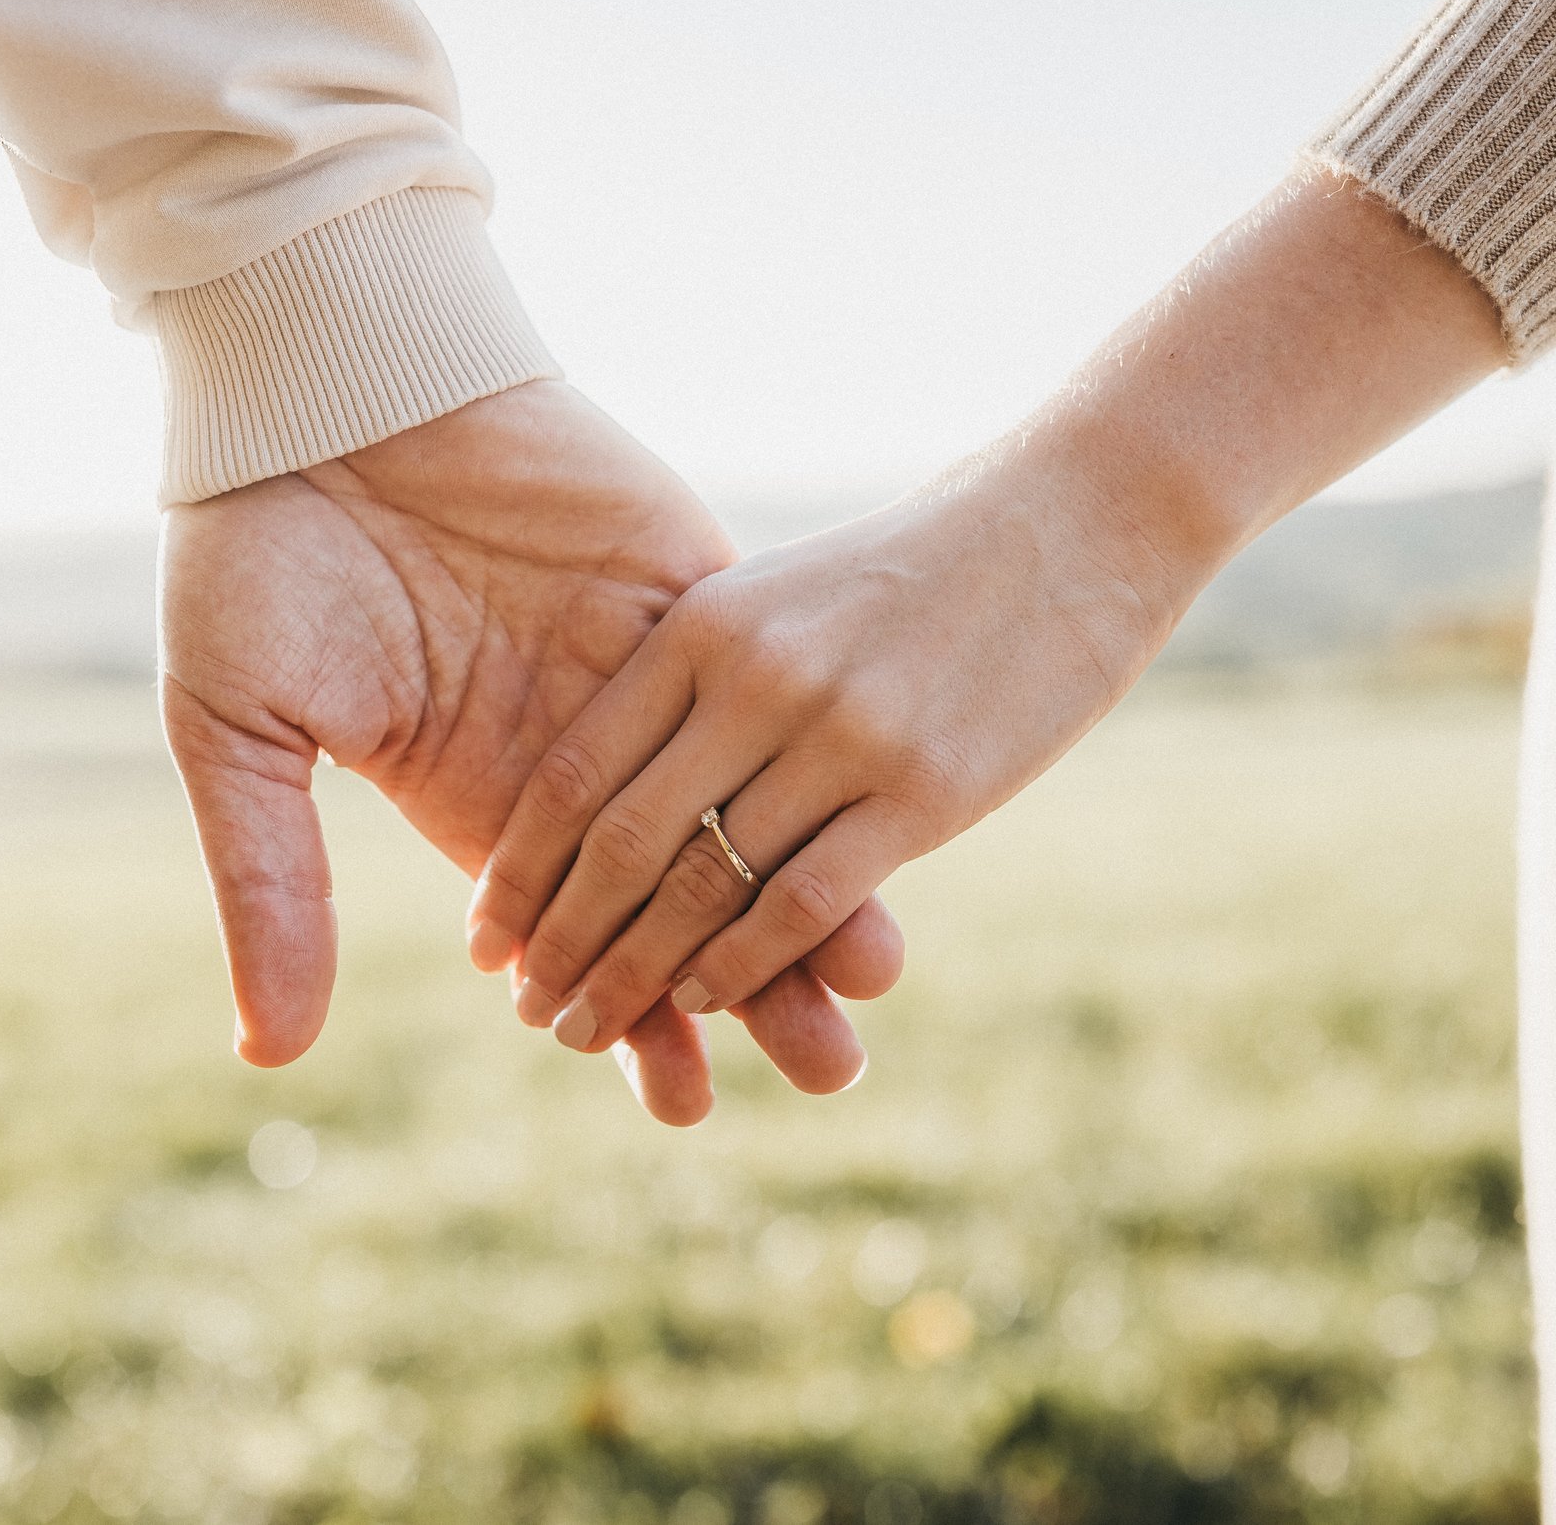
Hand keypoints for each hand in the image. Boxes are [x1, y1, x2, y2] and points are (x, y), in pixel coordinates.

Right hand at [157, 379, 901, 1122]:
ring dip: (812, 890)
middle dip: (756, 989)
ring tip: (873, 988)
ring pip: (750, 806)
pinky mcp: (696, 589)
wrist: (320, 382)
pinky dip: (819, 758)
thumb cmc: (256, 550)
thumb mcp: (240, 728)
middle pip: (689, 899)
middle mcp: (582, 759)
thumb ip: (272, 883)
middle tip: (832, 1071)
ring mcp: (650, 676)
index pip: (585, 943)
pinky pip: (772, 693)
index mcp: (485, 806)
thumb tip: (275, 1055)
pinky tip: (879, 826)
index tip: (686, 1101)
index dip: (633, 1022)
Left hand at [465, 455, 1183, 1052]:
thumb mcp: (779, 597)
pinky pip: (802, 904)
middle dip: (563, 944)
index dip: (518, 871)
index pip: (573, 771)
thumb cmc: (916, 571)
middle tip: (531, 1011)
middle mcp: (755, 679)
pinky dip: (742, 967)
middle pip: (623, 843)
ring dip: (637, 976)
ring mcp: (839, 736)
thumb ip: (701, 679)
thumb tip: (624, 790)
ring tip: (592, 1031)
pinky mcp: (922, 791)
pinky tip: (707, 1004)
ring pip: (704, 887)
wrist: (1070, 524)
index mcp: (701, 625)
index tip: (485, 940)